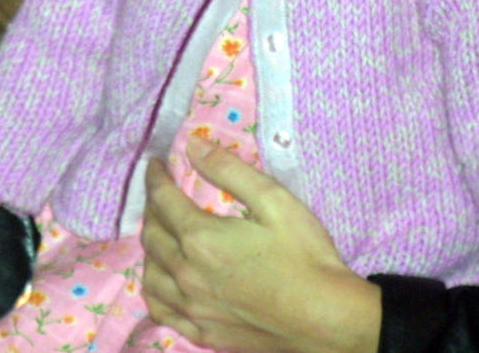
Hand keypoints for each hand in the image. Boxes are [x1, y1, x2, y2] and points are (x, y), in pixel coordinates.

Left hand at [141, 138, 380, 352]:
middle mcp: (187, 275)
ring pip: (151, 273)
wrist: (328, 318)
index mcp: (201, 239)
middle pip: (153, 235)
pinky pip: (162, 310)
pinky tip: (163, 279)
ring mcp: (193, 309)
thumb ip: (227, 169)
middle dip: (152, 207)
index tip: (155, 164)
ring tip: (161, 230)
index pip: (163, 200)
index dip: (155, 177)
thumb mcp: (273, 199)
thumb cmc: (305, 255)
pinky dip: (155, 288)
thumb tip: (192, 144)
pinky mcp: (204, 334)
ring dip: (151, 246)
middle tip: (160, 192)